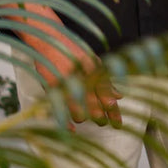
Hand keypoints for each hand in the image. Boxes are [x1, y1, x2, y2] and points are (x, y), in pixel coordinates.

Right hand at [12, 3, 121, 127]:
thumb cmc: (72, 51)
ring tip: (85, 115)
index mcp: (95, 71)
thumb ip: (105, 80)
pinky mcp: (52, 89)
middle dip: (100, 119)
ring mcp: (67, 85)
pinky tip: (71, 129)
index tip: (118, 124)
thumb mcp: (92, 61)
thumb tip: (119, 96)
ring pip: (79, 114)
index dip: (114, 113)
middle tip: (102, 121)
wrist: (48, 39)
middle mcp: (82, 79)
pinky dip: (67, 123)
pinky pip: (61, 112)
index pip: (108, 97)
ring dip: (84, 117)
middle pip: (95, 110)